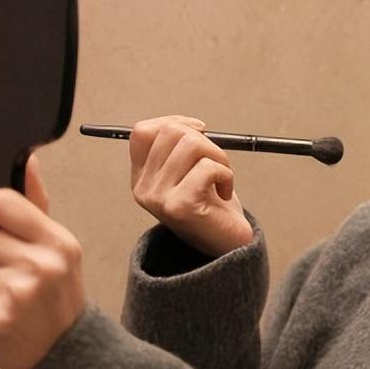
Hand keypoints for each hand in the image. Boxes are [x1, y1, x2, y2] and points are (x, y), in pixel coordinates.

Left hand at [0, 154, 86, 368]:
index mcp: (57, 241)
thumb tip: (28, 160)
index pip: (1, 203)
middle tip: (1, 266)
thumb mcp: (59, 247)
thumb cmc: (58, 295)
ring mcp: (16, 294)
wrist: (69, 354)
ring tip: (4, 295)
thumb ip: (36, 205)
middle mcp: (39, 265)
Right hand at [128, 115, 253, 257]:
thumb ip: (181, 149)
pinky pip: (207, 168)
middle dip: (204, 139)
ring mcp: (158, 198)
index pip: (142, 131)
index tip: (200, 131)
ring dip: (219, 156)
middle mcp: (143, 189)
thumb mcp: (190, 173)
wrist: (228, 246)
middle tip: (216, 161)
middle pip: (170, 132)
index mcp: (141, 178)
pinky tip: (225, 193)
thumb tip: (193, 125)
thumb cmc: (214, 206)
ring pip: (191, 145)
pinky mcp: (180, 207)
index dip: (174, 122)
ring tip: (222, 178)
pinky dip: (226, 175)